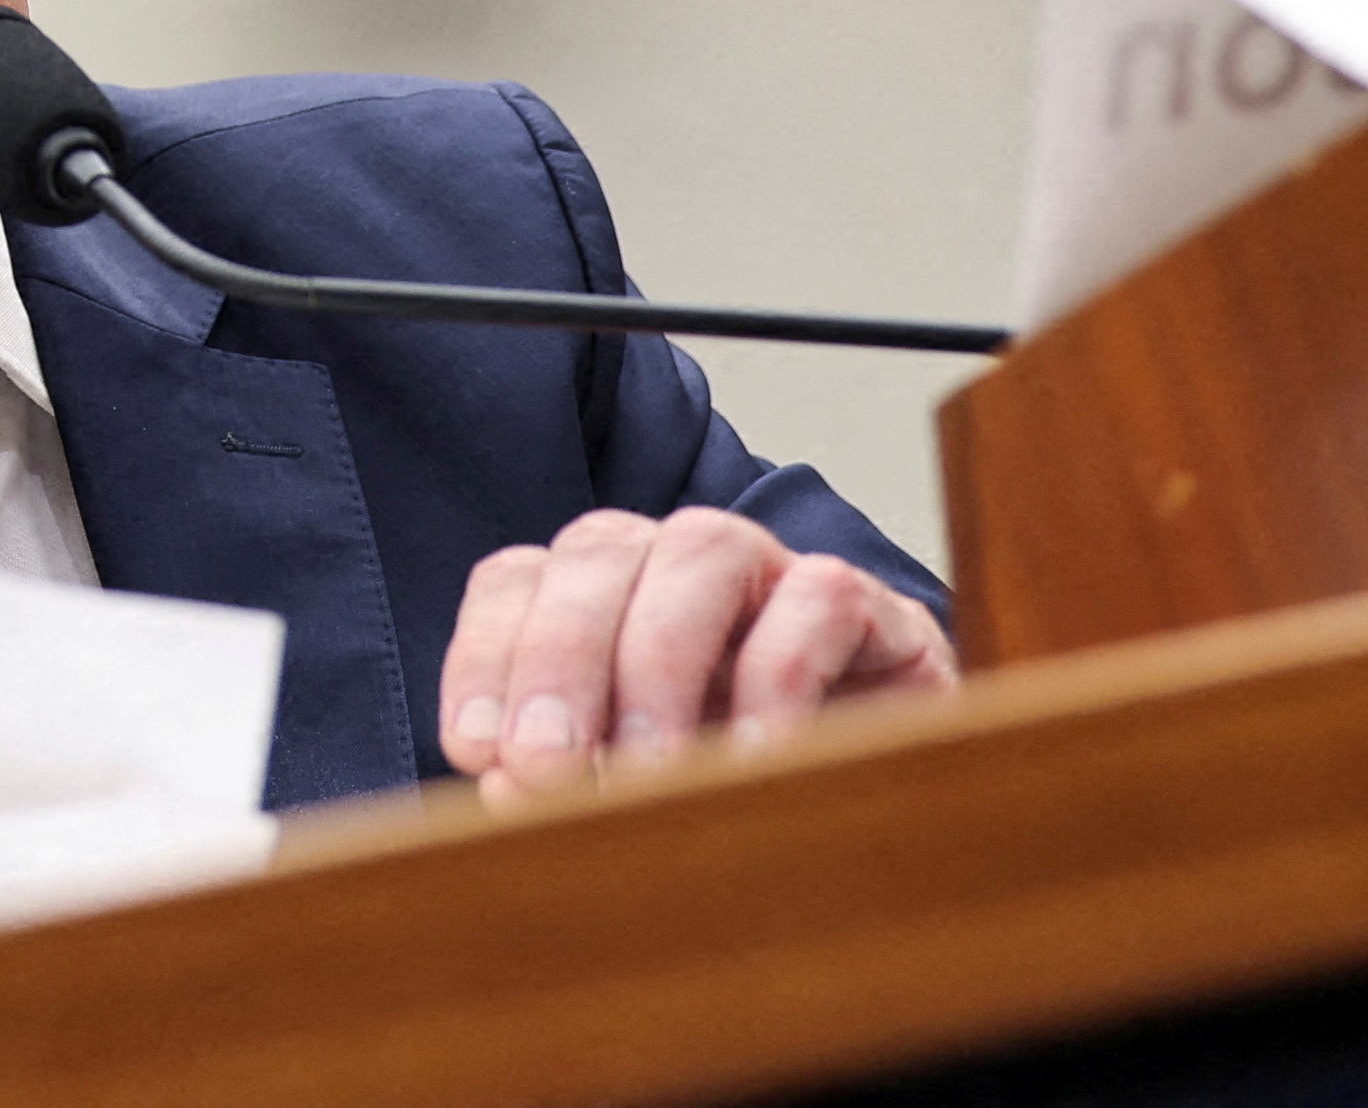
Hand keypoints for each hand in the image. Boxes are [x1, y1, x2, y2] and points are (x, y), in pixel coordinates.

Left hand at [437, 505, 952, 808]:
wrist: (892, 817)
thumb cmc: (733, 806)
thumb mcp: (627, 800)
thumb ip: (564, 786)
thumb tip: (509, 786)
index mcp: (600, 597)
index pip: (517, 582)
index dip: (486, 656)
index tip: (475, 753)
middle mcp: (676, 566)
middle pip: (597, 552)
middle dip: (559, 659)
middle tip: (545, 772)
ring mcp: (774, 574)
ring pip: (702, 548)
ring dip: (659, 661)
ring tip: (648, 773)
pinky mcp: (873, 612)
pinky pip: (821, 601)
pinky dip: (780, 681)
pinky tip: (758, 765)